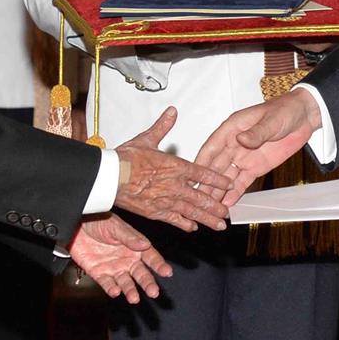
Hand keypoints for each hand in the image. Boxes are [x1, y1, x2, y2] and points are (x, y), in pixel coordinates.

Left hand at [68, 213, 169, 303]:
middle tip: (154, 293)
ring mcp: (113, 267)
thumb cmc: (99, 221)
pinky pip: (106, 283)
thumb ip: (129, 237)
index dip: (159, 264)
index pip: (150, 257)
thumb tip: (145, 245)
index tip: (167, 272)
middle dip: (147, 283)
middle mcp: (127, 259)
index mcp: (135, 246)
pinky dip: (111, 288)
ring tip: (134, 298)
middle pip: (140, 274)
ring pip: (125, 282)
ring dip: (130, 290)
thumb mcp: (115, 227)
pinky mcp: (99, 273)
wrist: (76, 224)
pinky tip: (115, 292)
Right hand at [115, 107, 232, 231]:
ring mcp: (165, 200)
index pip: (203, 174)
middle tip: (227, 212)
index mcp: (175, 166)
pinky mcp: (154, 211)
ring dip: (206, 218)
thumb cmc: (125, 158)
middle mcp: (174, 185)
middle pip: (201, 197)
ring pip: (191, 211)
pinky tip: (192, 227)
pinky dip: (184, 223)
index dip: (218, 180)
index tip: (229, 184)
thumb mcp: (147, 138)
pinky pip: (173, 219)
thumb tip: (172, 112)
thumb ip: (163, 127)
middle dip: (216, 206)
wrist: (109, 177)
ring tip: (219, 224)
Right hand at [196, 89, 321, 205]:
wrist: (304, 117)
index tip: (192, 175)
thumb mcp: (270, 121)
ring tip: (210, 206)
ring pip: (226, 176)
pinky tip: (227, 203)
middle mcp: (234, 144)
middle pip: (216, 165)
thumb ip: (256, 133)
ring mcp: (244, 157)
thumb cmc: (285, 110)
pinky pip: (242, 182)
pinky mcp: (255, 167)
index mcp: (232, 128)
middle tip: (199, 197)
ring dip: (218, 191)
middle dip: (207, 182)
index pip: (212, 147)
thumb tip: (241, 139)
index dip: (201, 161)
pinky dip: (234, 193)